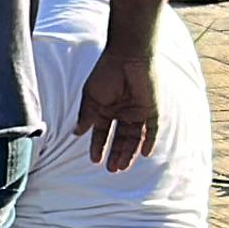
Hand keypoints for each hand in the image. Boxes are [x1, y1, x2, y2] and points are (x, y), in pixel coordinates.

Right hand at [73, 45, 160, 172]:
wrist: (127, 57)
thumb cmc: (106, 74)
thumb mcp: (91, 98)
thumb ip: (86, 116)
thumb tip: (76, 133)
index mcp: (106, 109)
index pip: (102, 133)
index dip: (98, 146)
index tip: (94, 160)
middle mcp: (122, 112)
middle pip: (119, 138)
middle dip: (115, 154)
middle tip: (111, 169)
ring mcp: (137, 111)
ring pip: (134, 137)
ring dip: (129, 152)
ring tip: (122, 166)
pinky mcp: (151, 109)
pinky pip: (152, 128)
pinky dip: (149, 140)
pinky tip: (144, 153)